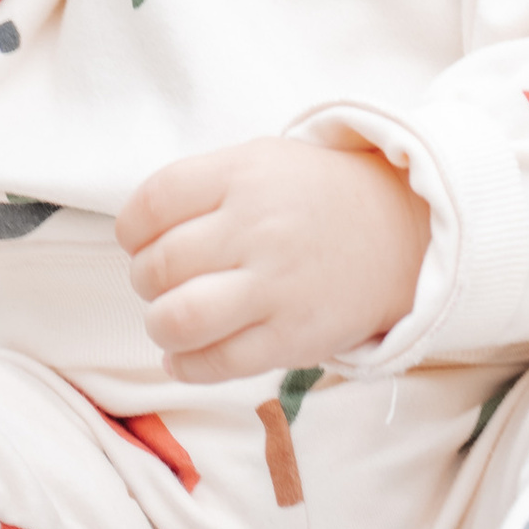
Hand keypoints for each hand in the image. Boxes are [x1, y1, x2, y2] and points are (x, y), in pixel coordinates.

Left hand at [117, 135, 428, 381]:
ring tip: (170, 320)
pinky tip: (184, 356)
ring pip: (179, 319)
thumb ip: (200, 188)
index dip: (131, 228)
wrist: (396, 233)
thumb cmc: (311, 197)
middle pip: (160, 264)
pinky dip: (185, 366)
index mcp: (244, 175)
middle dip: (145, 279)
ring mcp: (275, 286)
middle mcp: (257, 228)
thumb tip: (136, 234)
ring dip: (159, 325)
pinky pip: (216, 363)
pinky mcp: (290, 338)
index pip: (155, 201)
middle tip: (159, 281)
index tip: (138, 239)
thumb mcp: (260, 161)